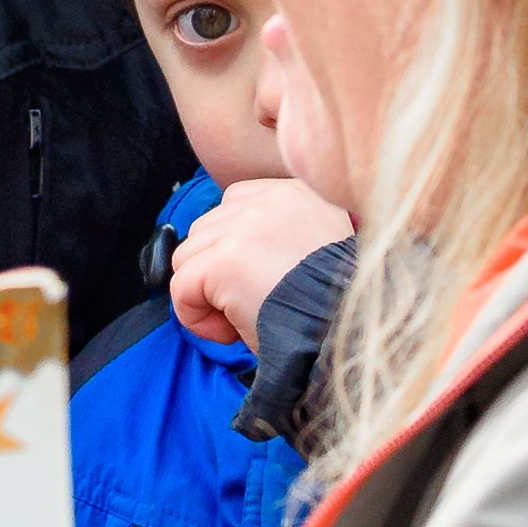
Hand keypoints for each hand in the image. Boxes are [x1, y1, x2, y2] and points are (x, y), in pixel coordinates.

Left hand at [167, 177, 351, 347]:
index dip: (233, 248)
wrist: (346, 334)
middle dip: (216, 272)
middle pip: (205, 229)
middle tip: (251, 305)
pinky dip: (194, 317)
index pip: (235, 203)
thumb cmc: (332, 308)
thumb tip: (227, 249)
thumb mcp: (313, 252)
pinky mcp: (225, 260)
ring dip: (205, 296)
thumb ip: (275, 236)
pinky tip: (228, 332)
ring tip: (242, 318)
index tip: (257, 281)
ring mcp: (246, 226)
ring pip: (187, 258)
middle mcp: (271, 199)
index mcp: (298, 192)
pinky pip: (181, 288)